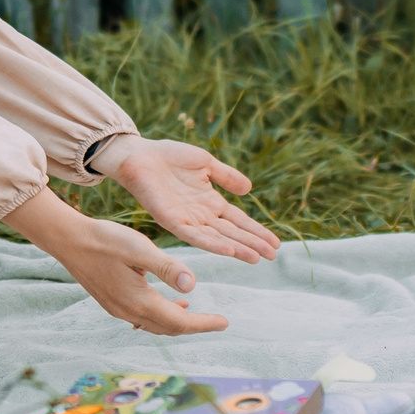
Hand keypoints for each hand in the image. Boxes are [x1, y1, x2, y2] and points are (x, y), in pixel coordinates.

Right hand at [0, 186, 227, 334]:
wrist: (68, 240)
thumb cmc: (104, 240)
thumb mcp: (140, 249)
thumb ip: (167, 267)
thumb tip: (192, 286)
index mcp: (139, 301)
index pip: (179, 322)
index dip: (204, 324)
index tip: (225, 323)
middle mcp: (128, 311)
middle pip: (168, 328)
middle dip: (194, 326)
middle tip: (217, 322)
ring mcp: (117, 309)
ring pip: (154, 324)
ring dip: (176, 322)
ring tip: (195, 314)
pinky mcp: (110, 302)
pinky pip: (141, 317)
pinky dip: (159, 315)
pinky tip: (166, 302)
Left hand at [92, 135, 280, 264]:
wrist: (140, 155)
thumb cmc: (169, 157)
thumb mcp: (205, 163)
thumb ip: (226, 176)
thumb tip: (249, 189)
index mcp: (209, 202)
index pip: (238, 220)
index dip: (256, 231)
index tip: (275, 243)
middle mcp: (201, 215)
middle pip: (232, 232)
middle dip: (253, 243)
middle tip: (273, 256)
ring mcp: (187, 220)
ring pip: (217, 238)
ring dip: (237, 248)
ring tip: (256, 258)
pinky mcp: (171, 221)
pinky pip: (195, 235)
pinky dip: (213, 243)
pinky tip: (229, 249)